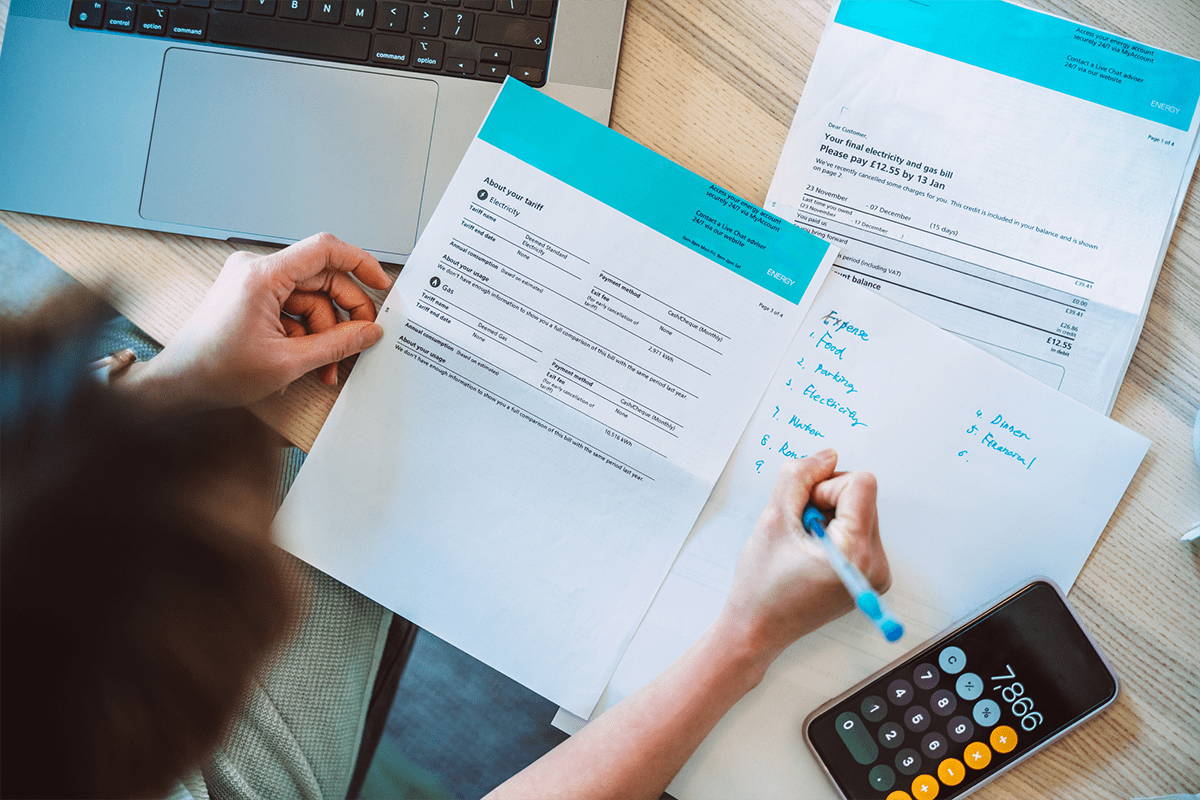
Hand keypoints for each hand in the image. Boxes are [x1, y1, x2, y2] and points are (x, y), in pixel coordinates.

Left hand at [123, 233, 391, 409]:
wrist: (178, 385)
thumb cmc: (216, 371)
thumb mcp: (289, 362)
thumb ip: (337, 344)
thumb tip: (369, 331)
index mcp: (262, 276)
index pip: (324, 250)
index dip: (360, 263)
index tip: (381, 283)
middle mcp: (256, 271)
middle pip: (321, 280)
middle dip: (343, 316)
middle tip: (359, 341)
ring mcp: (252, 284)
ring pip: (310, 300)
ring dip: (324, 334)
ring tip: (326, 368)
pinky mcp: (251, 298)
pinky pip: (293, 308)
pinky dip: (305, 334)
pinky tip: (305, 362)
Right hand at [718, 448, 889, 664]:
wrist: (758, 629)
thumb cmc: (761, 584)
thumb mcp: (773, 519)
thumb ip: (799, 477)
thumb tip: (826, 455)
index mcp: (856, 553)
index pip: (861, 484)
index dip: (825, 486)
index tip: (803, 511)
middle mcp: (876, 564)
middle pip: (862, 497)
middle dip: (826, 501)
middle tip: (798, 529)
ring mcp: (876, 573)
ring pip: (859, 511)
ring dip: (829, 516)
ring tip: (803, 543)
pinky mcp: (870, 576)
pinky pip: (858, 531)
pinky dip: (834, 531)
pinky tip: (811, 552)